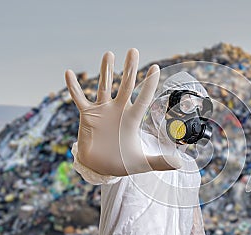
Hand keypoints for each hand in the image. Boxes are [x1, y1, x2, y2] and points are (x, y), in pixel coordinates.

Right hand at [65, 49, 181, 175]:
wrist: (100, 167)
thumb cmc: (122, 162)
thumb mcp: (142, 163)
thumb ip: (160, 162)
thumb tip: (180, 164)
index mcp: (132, 119)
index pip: (143, 98)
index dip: (149, 84)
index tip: (156, 68)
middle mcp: (118, 110)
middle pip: (126, 85)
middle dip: (130, 68)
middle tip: (134, 51)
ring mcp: (102, 110)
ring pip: (104, 86)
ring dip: (106, 71)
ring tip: (109, 54)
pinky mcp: (87, 115)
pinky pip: (79, 98)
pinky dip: (74, 87)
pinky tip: (69, 74)